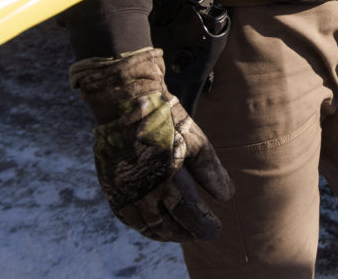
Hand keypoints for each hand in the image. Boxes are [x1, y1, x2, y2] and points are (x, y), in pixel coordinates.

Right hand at [69, 47, 233, 241]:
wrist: (125, 101)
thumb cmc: (165, 119)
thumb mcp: (194, 140)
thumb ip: (210, 171)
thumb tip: (227, 196)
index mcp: (165, 178)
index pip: (188, 213)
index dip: (202, 225)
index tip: (216, 230)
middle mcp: (141, 190)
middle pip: (165, 224)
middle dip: (185, 233)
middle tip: (202, 235)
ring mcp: (122, 190)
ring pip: (144, 224)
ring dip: (164, 233)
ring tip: (180, 234)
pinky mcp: (110, 186)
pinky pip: (126, 216)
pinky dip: (142, 225)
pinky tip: (153, 224)